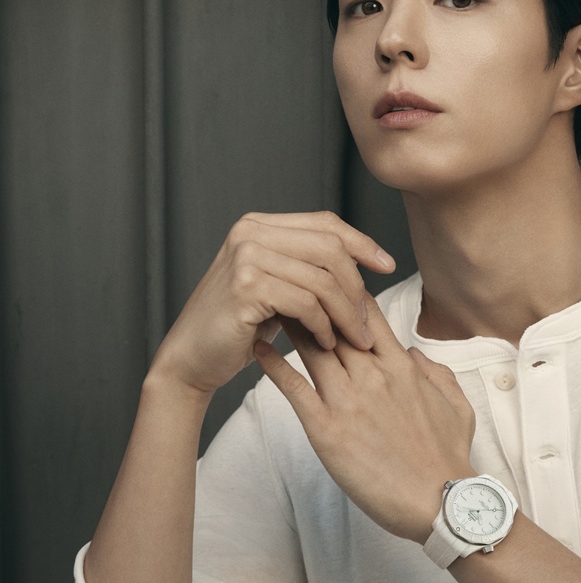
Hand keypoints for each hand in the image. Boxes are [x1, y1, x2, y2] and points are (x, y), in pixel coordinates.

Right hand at [150, 211, 395, 394]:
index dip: (361, 242)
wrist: (190, 359)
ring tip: (353, 337)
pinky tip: (325, 341)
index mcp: (260, 224)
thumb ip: (307, 265)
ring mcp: (246, 257)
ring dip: (345, 313)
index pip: (325, 222)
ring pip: (322, 279)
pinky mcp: (245, 287)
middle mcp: (251, 232)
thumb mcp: (276, 284)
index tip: (388, 265)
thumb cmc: (238, 326)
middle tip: (367, 320)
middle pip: (330, 247)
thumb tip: (365, 260)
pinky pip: (306, 303)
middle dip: (357, 286)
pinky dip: (323, 325)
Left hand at [254, 293, 476, 542]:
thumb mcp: (457, 404)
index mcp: (402, 366)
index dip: (346, 293)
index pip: (368, 314)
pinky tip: (259, 347)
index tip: (327, 280)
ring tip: (270, 303)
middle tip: (290, 280)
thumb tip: (412, 355)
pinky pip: (295, 389)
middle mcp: (373, 375)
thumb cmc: (450, 458)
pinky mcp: (328, 430)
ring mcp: (349, 401)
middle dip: (312, 299)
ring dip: (291, 324)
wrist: (442, 503)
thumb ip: (435, 372)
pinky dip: (275, 365)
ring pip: (314, 348)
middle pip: (334, 323)